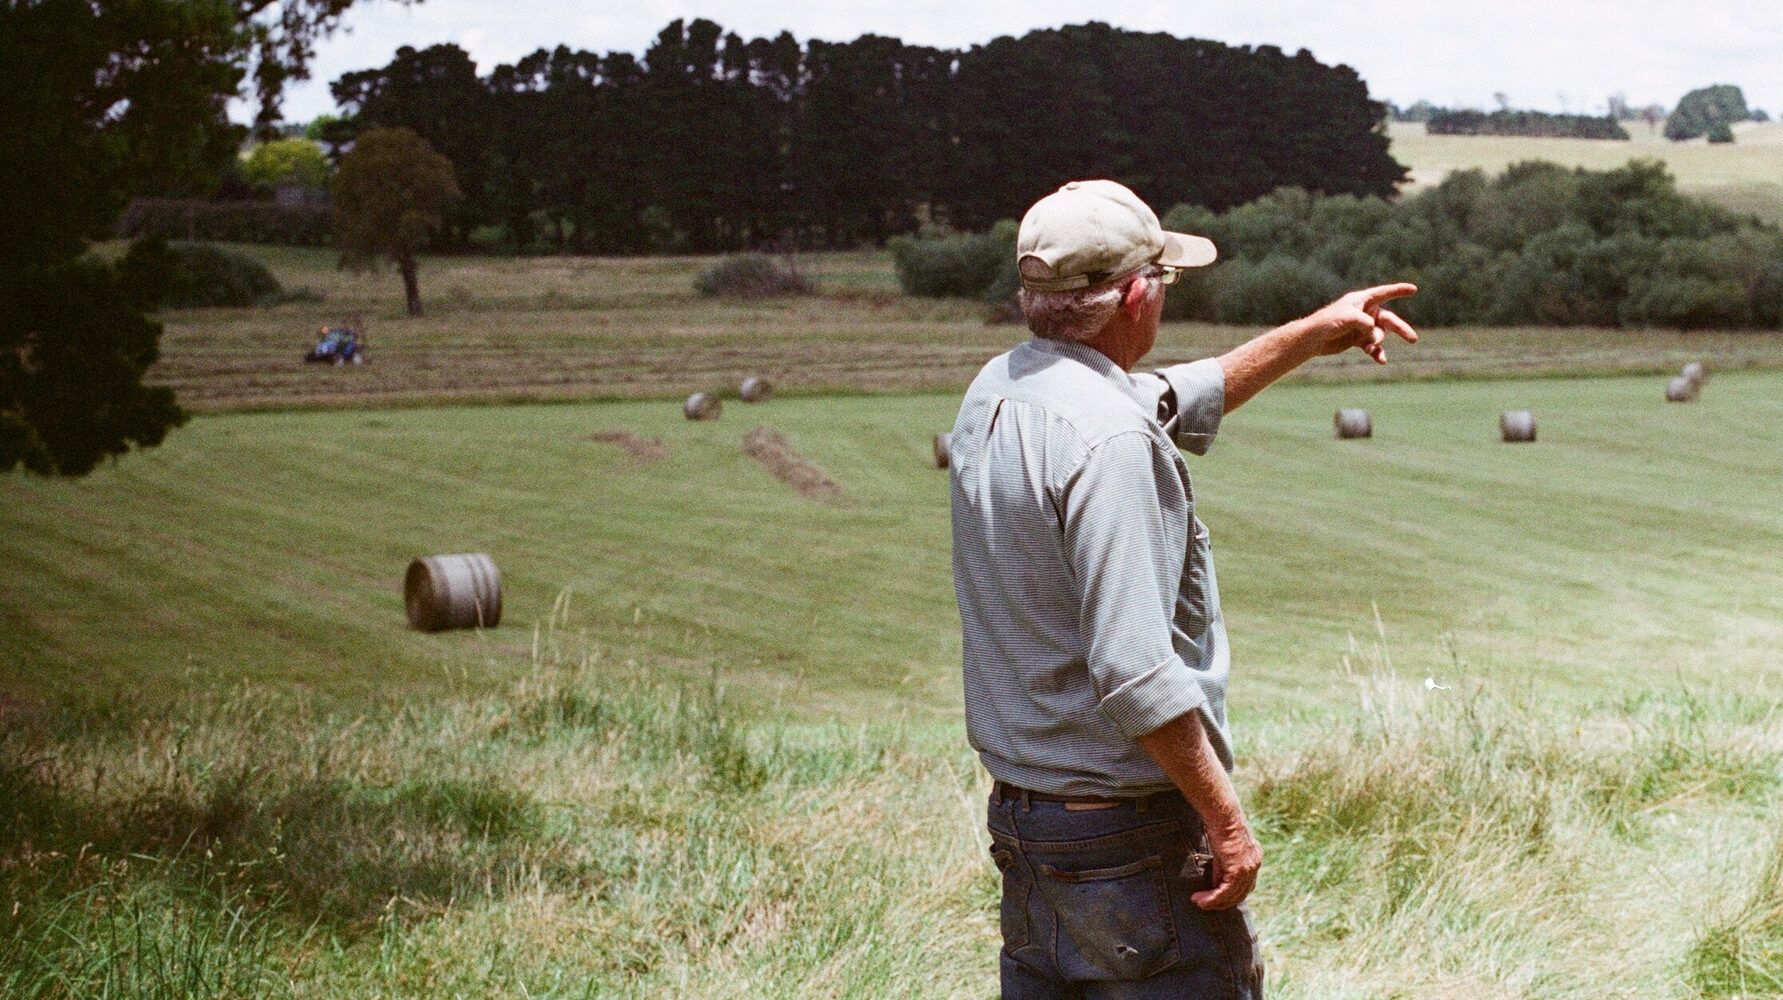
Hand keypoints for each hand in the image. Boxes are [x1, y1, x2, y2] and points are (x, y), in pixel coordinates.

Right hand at [1191, 820, 1261, 909]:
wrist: (1223, 816)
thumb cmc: (1220, 824)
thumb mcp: (1223, 849)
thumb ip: (1223, 866)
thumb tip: (1215, 884)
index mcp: (1254, 857)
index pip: (1245, 884)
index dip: (1230, 894)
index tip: (1214, 896)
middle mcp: (1254, 865)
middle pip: (1240, 894)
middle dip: (1222, 902)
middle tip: (1205, 903)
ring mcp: (1248, 869)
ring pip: (1232, 896)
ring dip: (1214, 902)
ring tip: (1199, 902)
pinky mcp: (1238, 871)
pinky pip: (1225, 892)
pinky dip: (1212, 898)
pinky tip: (1200, 900)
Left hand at [1302, 283, 1419, 363]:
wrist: (1312, 339)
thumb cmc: (1328, 322)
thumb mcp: (1350, 318)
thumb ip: (1367, 323)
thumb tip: (1376, 335)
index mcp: (1362, 300)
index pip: (1384, 293)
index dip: (1398, 291)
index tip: (1413, 289)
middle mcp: (1365, 312)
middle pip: (1389, 319)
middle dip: (1401, 329)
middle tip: (1413, 340)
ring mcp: (1363, 326)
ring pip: (1380, 335)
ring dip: (1377, 343)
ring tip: (1368, 349)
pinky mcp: (1359, 340)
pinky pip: (1373, 347)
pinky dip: (1377, 353)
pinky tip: (1381, 361)